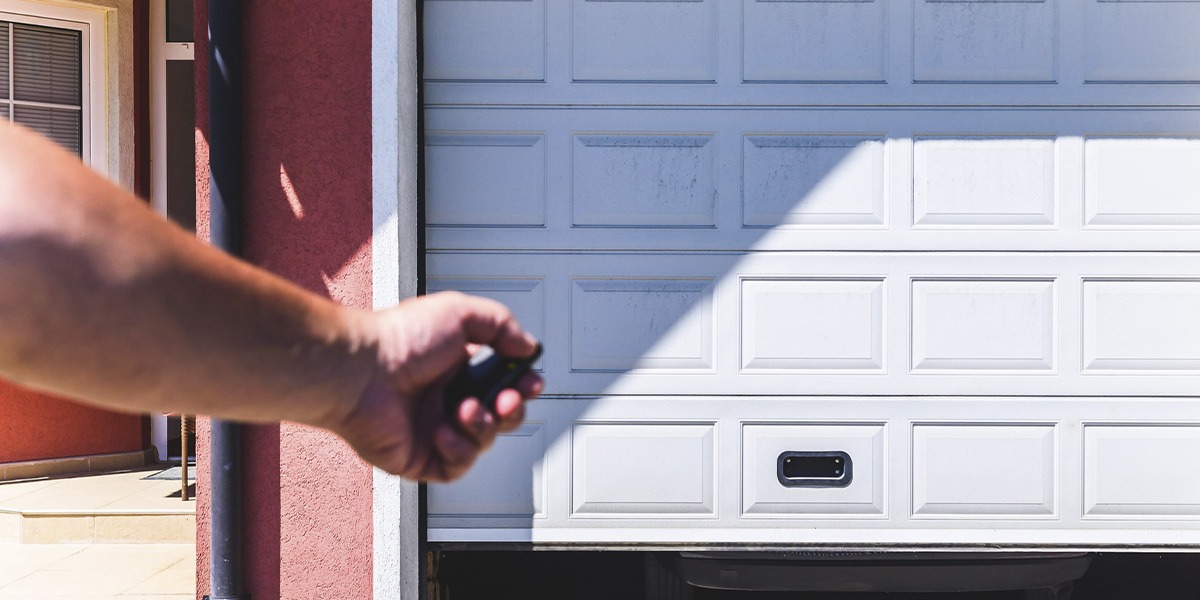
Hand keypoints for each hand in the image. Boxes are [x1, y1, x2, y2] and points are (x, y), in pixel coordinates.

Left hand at [330, 291, 542, 480]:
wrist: (360, 372)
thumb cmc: (398, 340)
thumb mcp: (460, 312)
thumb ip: (501, 324)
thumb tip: (527, 346)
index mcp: (455, 367)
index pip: (502, 382)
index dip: (522, 385)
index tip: (530, 382)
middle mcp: (444, 398)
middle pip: (499, 416)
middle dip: (512, 410)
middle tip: (506, 400)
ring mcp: (432, 428)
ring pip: (482, 441)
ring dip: (483, 427)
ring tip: (465, 410)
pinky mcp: (419, 457)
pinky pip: (456, 467)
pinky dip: (459, 451)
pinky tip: (443, 431)